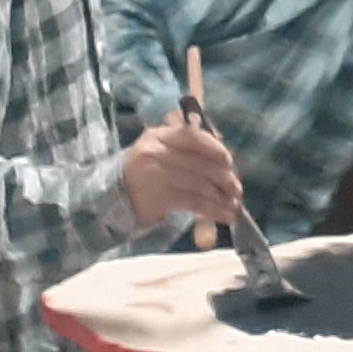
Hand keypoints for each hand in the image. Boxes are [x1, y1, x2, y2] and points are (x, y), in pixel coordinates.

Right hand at [123, 119, 241, 230]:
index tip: (229, 161)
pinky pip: (192, 202)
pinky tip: (224, 215)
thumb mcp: (161, 150)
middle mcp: (155, 152)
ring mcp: (155, 175)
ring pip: (198, 184)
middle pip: (198, 163)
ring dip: (221, 198)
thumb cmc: (146, 171)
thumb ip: (188, 145)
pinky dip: (212, 210)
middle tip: (237, 190)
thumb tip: (222, 146)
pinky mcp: (157, 198)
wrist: (115, 196)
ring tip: (234, 207)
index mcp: (158, 135)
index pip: (191, 136)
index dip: (214, 148)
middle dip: (223, 178)